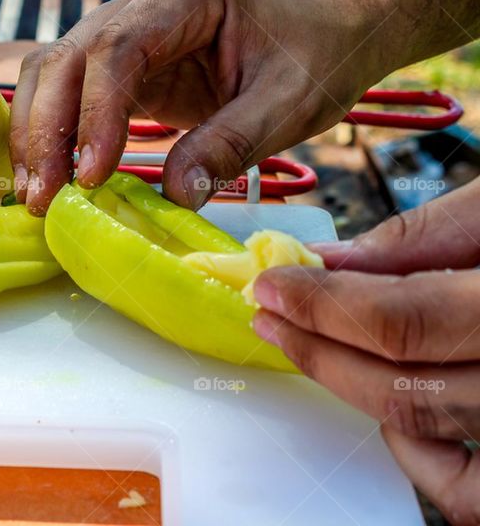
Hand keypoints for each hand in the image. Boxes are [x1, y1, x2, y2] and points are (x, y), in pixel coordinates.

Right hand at [10, 0, 390, 213]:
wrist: (329, 31)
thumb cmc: (318, 55)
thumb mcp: (290, 102)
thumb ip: (231, 144)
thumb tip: (174, 196)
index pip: (117, 47)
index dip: (94, 112)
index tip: (91, 174)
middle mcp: (142, 4)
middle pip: (66, 58)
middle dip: (46, 130)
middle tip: (42, 197)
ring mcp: (127, 33)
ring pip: (53, 74)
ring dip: (37, 134)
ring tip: (35, 194)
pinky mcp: (125, 68)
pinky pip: (71, 96)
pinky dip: (54, 136)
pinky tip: (50, 177)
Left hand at [252, 180, 479, 523]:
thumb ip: (429, 237)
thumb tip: (333, 262)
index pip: (405, 321)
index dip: (323, 306)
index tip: (272, 285)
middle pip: (408, 388)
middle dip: (320, 348)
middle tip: (272, 314)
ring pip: (434, 436)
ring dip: (356, 393)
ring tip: (314, 351)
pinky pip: (479, 495)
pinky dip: (424, 461)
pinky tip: (397, 413)